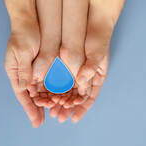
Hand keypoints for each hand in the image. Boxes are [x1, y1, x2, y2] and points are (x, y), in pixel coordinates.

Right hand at [4, 0, 43, 126]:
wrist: (32, 23)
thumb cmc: (24, 36)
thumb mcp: (23, 52)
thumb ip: (25, 70)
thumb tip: (25, 88)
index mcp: (15, 73)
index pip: (22, 95)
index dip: (29, 109)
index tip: (36, 121)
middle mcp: (25, 75)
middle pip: (32, 97)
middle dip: (38, 110)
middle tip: (43, 121)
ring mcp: (35, 73)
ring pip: (41, 92)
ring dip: (47, 103)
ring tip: (54, 113)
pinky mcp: (45, 69)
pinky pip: (49, 84)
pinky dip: (54, 93)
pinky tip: (59, 100)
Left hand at [50, 0, 124, 122]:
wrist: (89, 26)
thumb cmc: (98, 41)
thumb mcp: (97, 55)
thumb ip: (90, 68)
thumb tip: (82, 80)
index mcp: (96, 79)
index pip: (89, 98)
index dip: (82, 109)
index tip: (74, 118)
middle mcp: (85, 79)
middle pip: (76, 98)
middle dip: (67, 108)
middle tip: (58, 117)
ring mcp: (75, 74)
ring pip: (66, 92)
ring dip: (59, 102)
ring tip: (51, 110)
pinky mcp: (65, 68)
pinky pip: (58, 81)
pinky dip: (53, 90)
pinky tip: (47, 96)